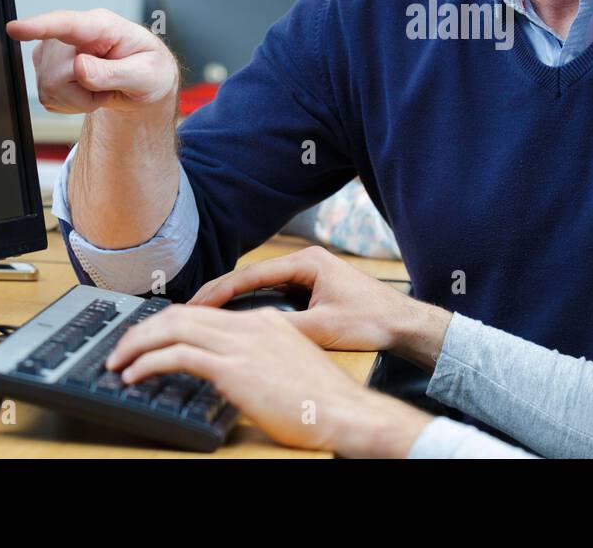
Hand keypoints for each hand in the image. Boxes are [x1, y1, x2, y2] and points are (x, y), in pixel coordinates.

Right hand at [6, 8, 177, 114]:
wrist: (143, 82)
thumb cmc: (149, 69)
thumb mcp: (147, 74)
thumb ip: (116, 72)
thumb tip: (80, 68)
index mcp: (102, 26)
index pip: (67, 24)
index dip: (39, 26)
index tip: (15, 28)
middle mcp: (74, 34)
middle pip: (56, 72)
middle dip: (83, 92)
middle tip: (108, 87)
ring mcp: (57, 50)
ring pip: (48, 87)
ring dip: (79, 99)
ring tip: (101, 87)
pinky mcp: (47, 68)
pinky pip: (48, 97)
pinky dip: (71, 104)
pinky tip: (87, 92)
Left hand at [104, 304, 430, 455]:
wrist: (344, 410)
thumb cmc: (322, 398)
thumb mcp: (288, 363)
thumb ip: (259, 356)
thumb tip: (231, 369)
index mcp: (264, 319)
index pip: (204, 312)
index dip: (170, 323)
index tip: (150, 338)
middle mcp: (250, 324)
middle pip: (182, 313)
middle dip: (144, 329)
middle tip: (123, 348)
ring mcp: (241, 343)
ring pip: (173, 328)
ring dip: (138, 343)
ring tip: (119, 361)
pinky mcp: (234, 368)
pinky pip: (177, 356)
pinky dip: (148, 363)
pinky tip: (134, 376)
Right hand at [188, 245, 451, 367]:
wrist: (403, 323)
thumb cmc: (371, 321)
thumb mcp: (323, 329)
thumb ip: (284, 327)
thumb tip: (246, 332)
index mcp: (307, 262)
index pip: (251, 274)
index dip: (220, 291)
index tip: (195, 305)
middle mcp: (305, 261)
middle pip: (251, 275)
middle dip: (220, 292)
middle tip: (189, 309)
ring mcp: (309, 272)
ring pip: (261, 284)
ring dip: (234, 298)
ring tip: (204, 314)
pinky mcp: (312, 286)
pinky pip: (273, 291)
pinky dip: (252, 303)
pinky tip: (236, 318)